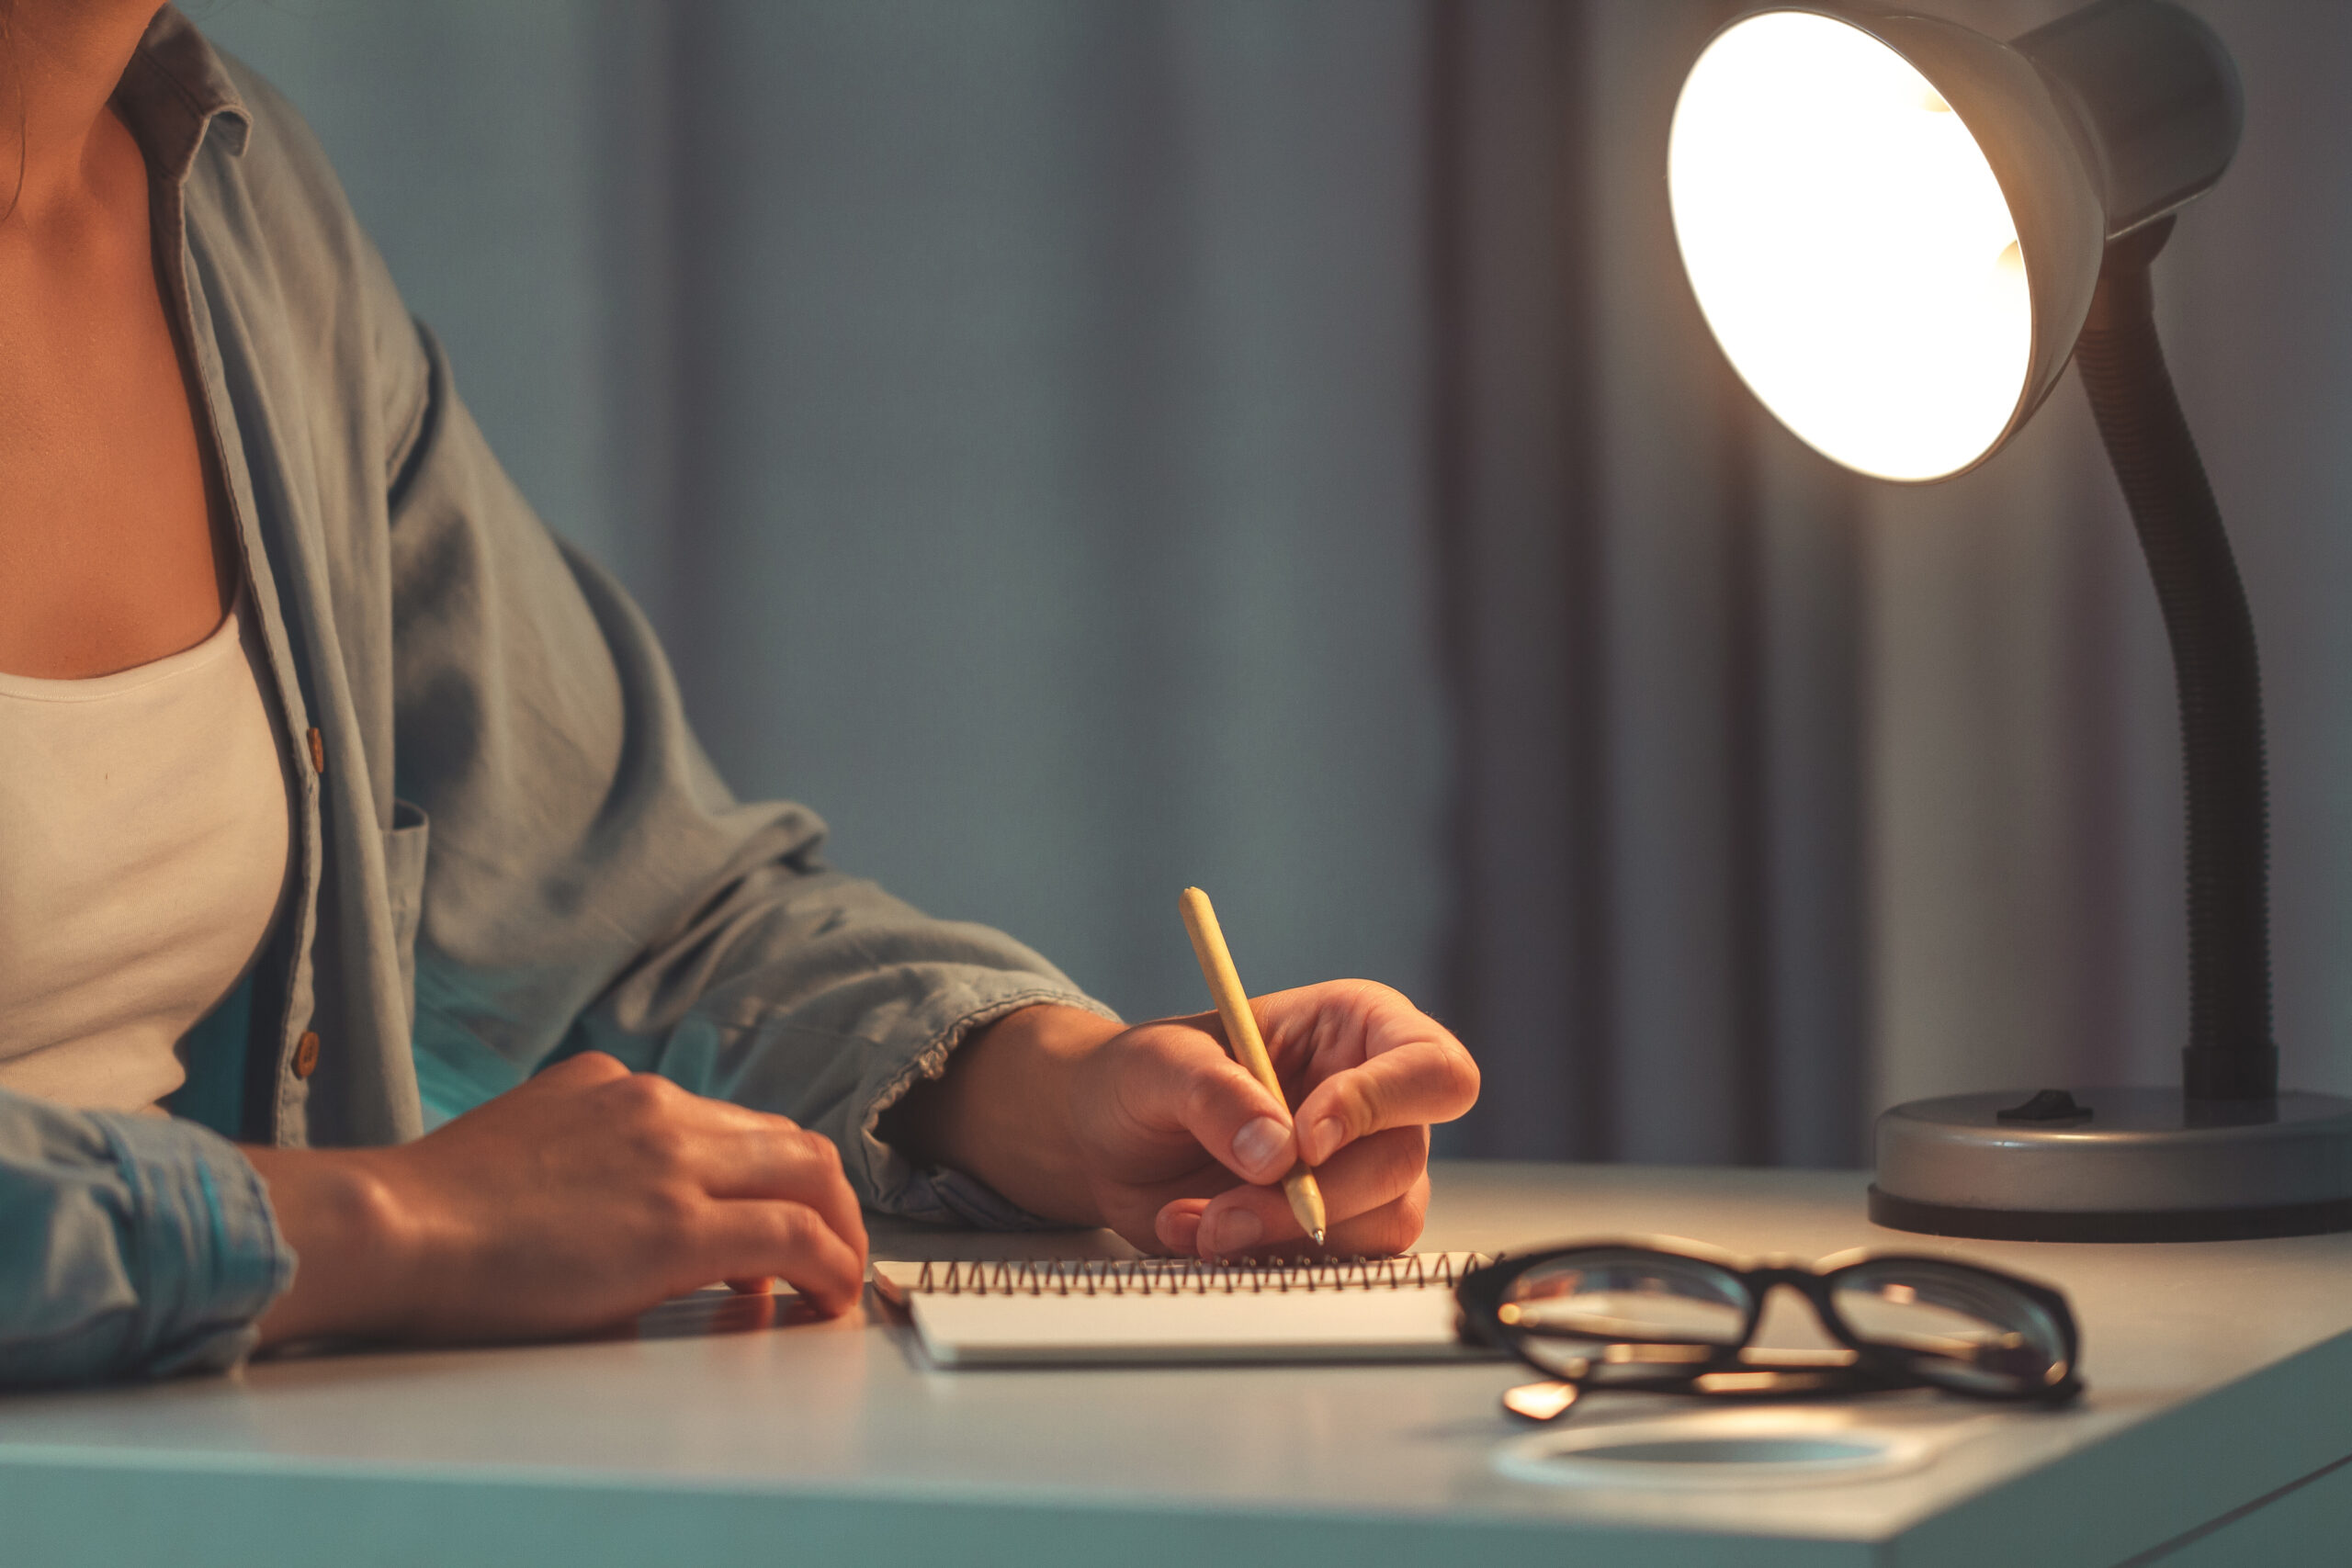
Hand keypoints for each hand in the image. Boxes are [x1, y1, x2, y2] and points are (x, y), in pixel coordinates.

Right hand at [245, 1052, 867, 1346]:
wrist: (391, 1226)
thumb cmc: (429, 1215)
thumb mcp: (523, 1146)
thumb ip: (586, 1163)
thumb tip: (620, 1221)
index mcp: (615, 1086)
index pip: (728, 1122)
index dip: (764, 1177)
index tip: (769, 1225)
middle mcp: (656, 1105)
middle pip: (787, 1139)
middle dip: (826, 1197)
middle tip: (833, 1251)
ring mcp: (672, 1158)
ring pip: (808, 1173)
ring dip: (839, 1228)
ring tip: (839, 1281)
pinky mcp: (678, 1223)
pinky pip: (793, 1236)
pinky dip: (831, 1265)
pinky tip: (829, 1300)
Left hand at [884, 983, 1478, 1258]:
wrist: (1104, 1138)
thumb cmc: (1143, 1076)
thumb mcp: (1161, 1063)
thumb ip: (1216, 1093)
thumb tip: (1275, 1151)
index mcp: (1358, 1028)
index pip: (1430, 1068)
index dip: (1381, 1105)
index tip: (1304, 1140)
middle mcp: (1376, 1100)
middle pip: (1403, 1159)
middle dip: (1313, 1196)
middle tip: (1227, 1209)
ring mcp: (1361, 1169)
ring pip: (1380, 1223)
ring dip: (1282, 1235)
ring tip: (1199, 1220)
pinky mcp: (1334, 1228)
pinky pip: (1333, 1262)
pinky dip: (1262, 1258)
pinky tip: (1200, 1231)